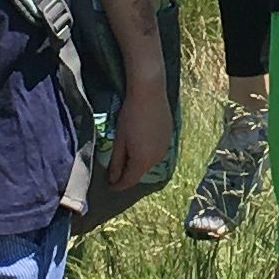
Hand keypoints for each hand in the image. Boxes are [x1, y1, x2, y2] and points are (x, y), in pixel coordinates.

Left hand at [110, 73, 169, 192]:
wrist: (149, 93)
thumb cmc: (130, 116)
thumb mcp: (119, 140)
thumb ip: (116, 162)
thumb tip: (113, 180)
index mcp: (143, 161)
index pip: (129, 181)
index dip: (118, 185)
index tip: (109, 186)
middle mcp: (157, 159)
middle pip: (139, 172)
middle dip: (127, 173)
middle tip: (114, 170)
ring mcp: (165, 149)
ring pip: (148, 162)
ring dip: (137, 162)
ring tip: (126, 155)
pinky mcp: (169, 138)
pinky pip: (155, 152)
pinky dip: (146, 152)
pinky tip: (139, 143)